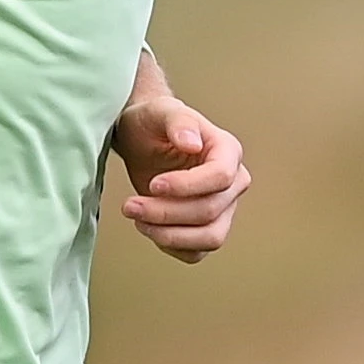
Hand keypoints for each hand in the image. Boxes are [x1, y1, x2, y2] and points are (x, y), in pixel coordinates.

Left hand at [111, 90, 248, 262]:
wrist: (142, 140)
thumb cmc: (153, 122)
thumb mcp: (159, 111)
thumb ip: (178, 120)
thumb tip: (192, 142)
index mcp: (227, 151)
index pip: (221, 177)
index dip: (187, 186)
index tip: (154, 184)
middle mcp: (232, 182)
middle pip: (210, 211)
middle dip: (166, 213)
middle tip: (130, 205)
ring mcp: (223, 208)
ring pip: (210, 238)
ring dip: (169, 235)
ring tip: (138, 219)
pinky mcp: (207, 228)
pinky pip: (197, 251)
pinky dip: (171, 246)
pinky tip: (148, 227)